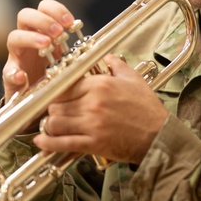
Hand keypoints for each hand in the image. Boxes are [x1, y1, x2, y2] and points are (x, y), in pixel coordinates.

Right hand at [2, 0, 76, 101]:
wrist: (41, 100)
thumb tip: (93, 45)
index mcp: (42, 31)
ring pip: (14, 37)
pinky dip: (14, 72)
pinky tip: (23, 76)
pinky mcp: (11, 77)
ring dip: (30, 38)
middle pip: (25, 16)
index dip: (56, 10)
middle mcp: (27, 40)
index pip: (44, 8)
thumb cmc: (56, 75)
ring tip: (46, 44)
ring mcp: (17, 57)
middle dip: (43, 20)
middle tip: (58, 32)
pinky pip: (8, 72)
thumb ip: (76, 50)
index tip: (70, 22)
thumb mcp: (68, 59)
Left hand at [33, 55, 169, 165]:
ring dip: (51, 125)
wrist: (158, 136)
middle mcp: (93, 103)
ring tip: (53, 125)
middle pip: (56, 104)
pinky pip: (63, 143)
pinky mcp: (93, 144)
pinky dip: (48, 143)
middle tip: (56, 111)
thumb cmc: (147, 109)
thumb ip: (116, 65)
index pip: (64, 85)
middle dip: (53, 109)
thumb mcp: (134, 80)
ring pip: (55, 123)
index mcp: (101, 85)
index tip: (55, 95)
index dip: (57, 91)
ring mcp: (92, 125)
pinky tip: (41, 142)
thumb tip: (107, 57)